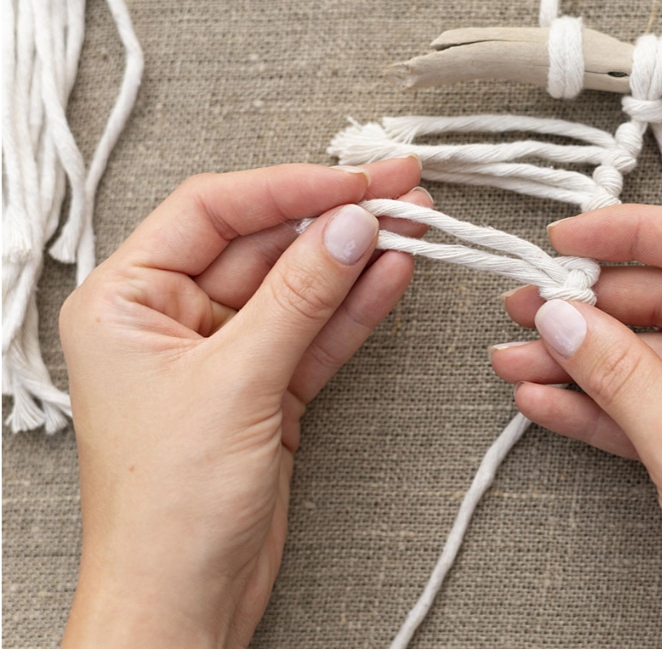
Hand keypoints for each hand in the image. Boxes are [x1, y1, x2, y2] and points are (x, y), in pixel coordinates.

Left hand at [60, 157, 427, 647]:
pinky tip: (393, 274)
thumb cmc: (168, 508)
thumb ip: (298, 298)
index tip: (355, 181)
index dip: (289, 188)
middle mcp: (170, 319)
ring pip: (298, 289)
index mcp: (125, 300)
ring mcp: (223, 355)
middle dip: (334, 220)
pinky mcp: (265, 390)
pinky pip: (314, 334)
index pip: (213, 211)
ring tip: (414, 225)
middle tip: (401, 193)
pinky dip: (355, 308)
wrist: (185, 601)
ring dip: (354, 260)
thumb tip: (350, 227)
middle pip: (263, 246)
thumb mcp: (235, 384)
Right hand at [491, 205, 661, 647]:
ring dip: (585, 361)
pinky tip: (547, 399)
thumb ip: (618, 372)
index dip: (630, 233)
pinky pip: (660, 405)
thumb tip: (561, 316)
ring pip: (657, 358)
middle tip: (524, 307)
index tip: (566, 239)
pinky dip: (606, 404)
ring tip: (514, 358)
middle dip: (592, 310)